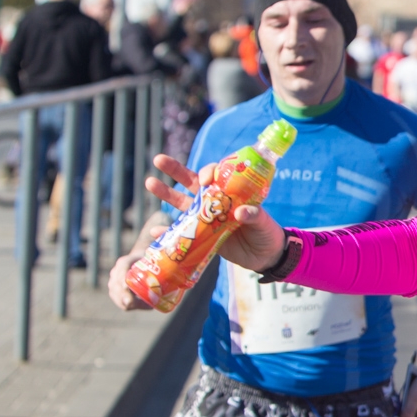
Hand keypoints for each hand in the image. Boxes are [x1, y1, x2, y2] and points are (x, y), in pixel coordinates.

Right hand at [107, 226, 166, 309]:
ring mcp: (116, 282)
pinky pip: (119, 301)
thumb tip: (154, 231)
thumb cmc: (155, 252)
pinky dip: (128, 305)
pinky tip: (140, 307)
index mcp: (126, 261)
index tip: (126, 286)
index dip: (121, 277)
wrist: (145, 260)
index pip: (122, 267)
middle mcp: (118, 272)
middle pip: (115, 285)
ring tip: (144, 306)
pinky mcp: (119, 292)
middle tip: (133, 303)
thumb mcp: (161, 243)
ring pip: (116, 295)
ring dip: (126, 302)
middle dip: (122, 295)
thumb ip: (161, 232)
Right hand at [147, 154, 287, 272]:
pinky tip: (154, 232)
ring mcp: (207, 219)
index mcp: (231, 194)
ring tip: (149, 182)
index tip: (206, 180)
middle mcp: (216, 202)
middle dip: (175, 170)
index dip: (209, 173)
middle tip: (158, 159)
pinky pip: (181, 233)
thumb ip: (254, 216)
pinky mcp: (202, 237)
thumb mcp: (264, 223)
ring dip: (166, 194)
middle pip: (193, 183)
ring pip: (182, 203)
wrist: (265, 256)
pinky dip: (168, 233)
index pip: (216, 176)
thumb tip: (240, 212)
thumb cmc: (267, 233)